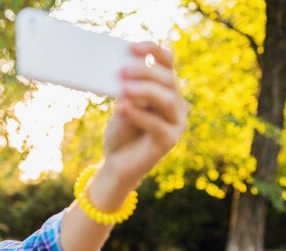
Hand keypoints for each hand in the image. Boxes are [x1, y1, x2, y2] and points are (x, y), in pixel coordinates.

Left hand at [102, 41, 187, 188]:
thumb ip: (128, 89)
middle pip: (167, 79)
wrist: (116, 162)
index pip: (167, 63)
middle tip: (122, 70)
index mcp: (165, 89)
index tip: (132, 47)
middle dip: (145, 72)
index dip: (153, 51)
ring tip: (122, 88)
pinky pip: (157, 124)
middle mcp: (175, 102)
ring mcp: (176, 121)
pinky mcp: (170, 140)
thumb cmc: (120, 130)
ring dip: (144, 91)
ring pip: (166, 99)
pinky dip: (138, 114)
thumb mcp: (122, 104)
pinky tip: (121, 108)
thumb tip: (125, 71)